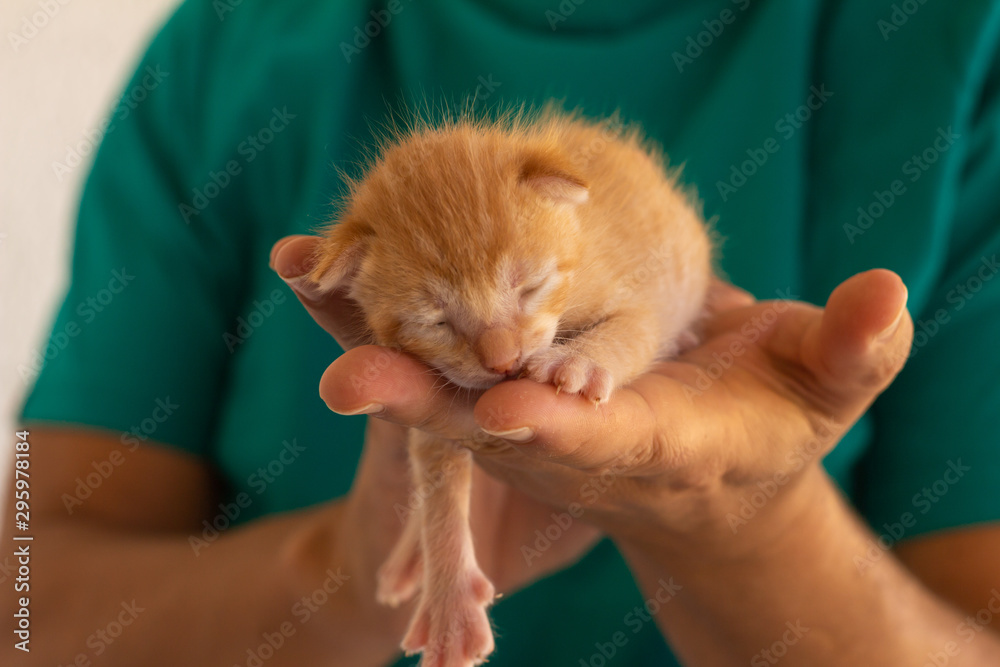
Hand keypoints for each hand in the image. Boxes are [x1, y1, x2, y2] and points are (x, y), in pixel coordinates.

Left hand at [273, 234, 911, 563]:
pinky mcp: (504, 396)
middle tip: (350, 375)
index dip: (561, 425)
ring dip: (382, 357)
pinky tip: (334, 273)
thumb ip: (853, 348)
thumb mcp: (829, 387)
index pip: (604, 441)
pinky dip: (387, 326)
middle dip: (426, 402)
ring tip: (316, 293)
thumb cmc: (776, 421)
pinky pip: (438, 361)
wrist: (712, 467)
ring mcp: (528, 426)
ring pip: (445, 394)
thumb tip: (883, 296)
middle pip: (492, 427)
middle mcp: (573, 445)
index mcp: (653, 448)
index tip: (510, 407)